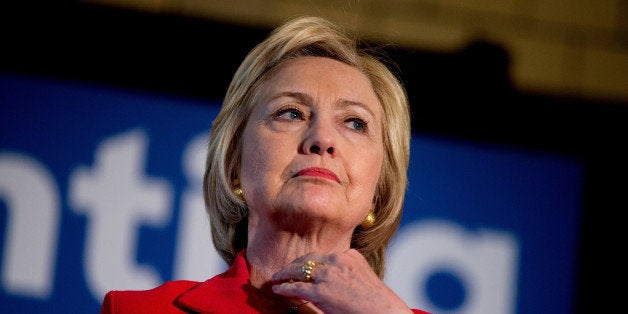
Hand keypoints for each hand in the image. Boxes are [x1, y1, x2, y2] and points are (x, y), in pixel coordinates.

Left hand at [271, 249, 412, 313]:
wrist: (384, 312)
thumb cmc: (376, 301)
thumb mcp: (362, 277)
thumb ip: (346, 273)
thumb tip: (330, 280)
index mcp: (349, 255)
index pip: (322, 256)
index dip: (308, 261)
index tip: (301, 264)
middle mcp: (337, 261)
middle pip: (308, 259)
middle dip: (294, 264)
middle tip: (284, 269)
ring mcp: (329, 275)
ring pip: (300, 270)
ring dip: (286, 274)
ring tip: (277, 277)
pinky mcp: (321, 291)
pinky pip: (297, 287)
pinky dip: (284, 287)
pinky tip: (278, 289)